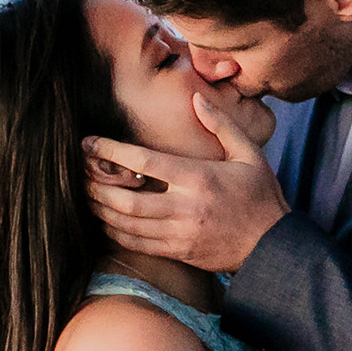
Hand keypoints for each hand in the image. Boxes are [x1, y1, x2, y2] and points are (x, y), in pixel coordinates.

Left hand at [83, 93, 289, 271]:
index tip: (89, 142)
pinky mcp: (178, 252)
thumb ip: (222, 125)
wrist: (272, 245)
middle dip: (96, 187)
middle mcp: (185, 207)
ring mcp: (180, 233)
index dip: (111, 151)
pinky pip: (136, 244)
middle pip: (126, 199)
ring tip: (85, 196)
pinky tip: (105, 220)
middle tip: (79, 174)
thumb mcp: (249, 154)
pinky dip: (115, 232)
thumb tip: (196, 98)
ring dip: (100, 210)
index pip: (145, 162)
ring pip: (126, 224)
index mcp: (199, 178)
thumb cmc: (261, 196)